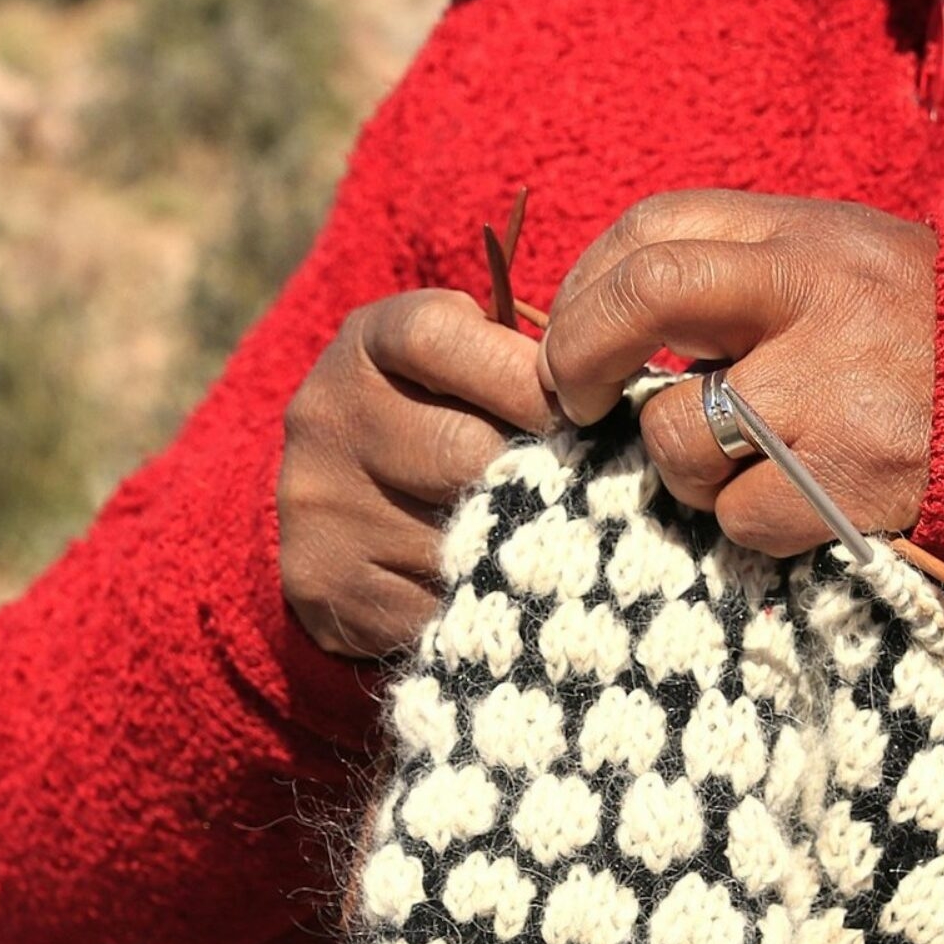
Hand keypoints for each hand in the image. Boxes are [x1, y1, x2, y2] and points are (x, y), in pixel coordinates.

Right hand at [279, 290, 557, 660]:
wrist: (337, 508)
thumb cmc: (441, 418)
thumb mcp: (467, 361)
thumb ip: (527, 358)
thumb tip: (621, 391)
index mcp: (366, 344)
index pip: (439, 339)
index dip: (524, 377)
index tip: (583, 412)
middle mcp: (329, 417)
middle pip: (458, 448)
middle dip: (540, 474)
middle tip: (592, 492)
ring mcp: (321, 506)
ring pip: (455, 538)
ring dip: (522, 548)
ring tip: (563, 544)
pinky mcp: (327, 584)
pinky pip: (434, 604)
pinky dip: (485, 603)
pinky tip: (509, 592)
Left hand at [540, 191, 935, 554]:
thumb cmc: (922, 339)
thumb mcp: (840, 265)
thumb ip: (733, 279)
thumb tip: (586, 329)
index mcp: (806, 235)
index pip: (653, 231)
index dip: (585, 291)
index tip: (575, 344)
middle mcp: (817, 295)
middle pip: (646, 296)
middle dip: (578, 355)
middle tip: (578, 402)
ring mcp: (835, 389)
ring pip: (678, 439)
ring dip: (683, 472)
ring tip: (743, 466)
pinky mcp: (853, 480)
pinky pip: (739, 519)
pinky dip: (750, 526)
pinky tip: (799, 505)